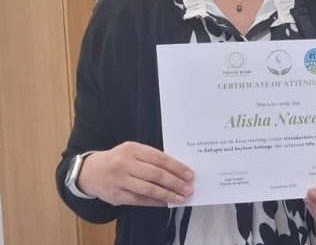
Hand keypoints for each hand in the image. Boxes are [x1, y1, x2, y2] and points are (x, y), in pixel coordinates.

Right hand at [77, 141, 193, 206]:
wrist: (89, 171)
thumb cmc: (118, 160)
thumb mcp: (133, 151)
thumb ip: (152, 158)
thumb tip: (177, 170)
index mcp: (132, 149)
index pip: (160, 159)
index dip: (177, 167)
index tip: (189, 174)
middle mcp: (124, 164)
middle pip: (156, 174)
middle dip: (175, 183)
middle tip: (188, 188)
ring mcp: (119, 180)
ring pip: (148, 189)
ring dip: (168, 194)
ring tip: (181, 198)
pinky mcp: (116, 195)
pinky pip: (140, 200)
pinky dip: (155, 202)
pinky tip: (165, 202)